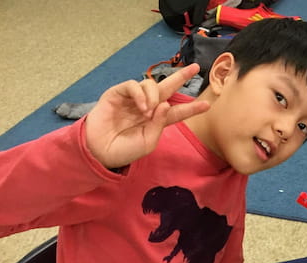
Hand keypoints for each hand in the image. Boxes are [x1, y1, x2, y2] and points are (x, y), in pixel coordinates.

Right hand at [84, 64, 209, 168]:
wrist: (99, 152)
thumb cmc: (124, 150)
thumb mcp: (148, 141)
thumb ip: (160, 124)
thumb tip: (167, 104)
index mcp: (156, 120)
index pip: (176, 111)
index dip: (190, 108)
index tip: (206, 105)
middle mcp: (147, 107)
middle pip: (167, 88)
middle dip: (181, 77)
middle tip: (195, 68)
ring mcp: (132, 99)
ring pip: (151, 85)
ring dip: (154, 96)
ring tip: (149, 111)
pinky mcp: (117, 94)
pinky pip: (133, 85)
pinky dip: (141, 94)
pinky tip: (142, 107)